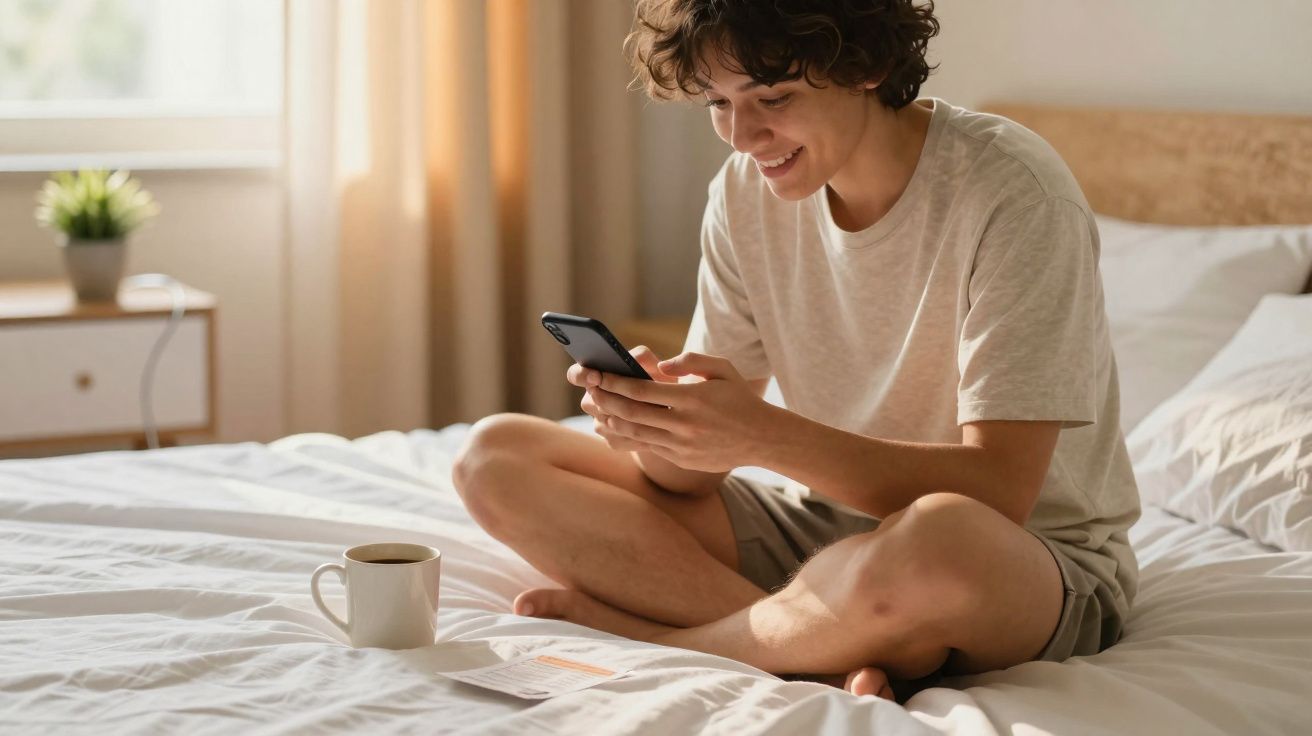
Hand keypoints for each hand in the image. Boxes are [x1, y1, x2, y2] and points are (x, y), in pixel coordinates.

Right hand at [568, 345, 675, 452]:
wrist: (670, 412)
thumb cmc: (658, 381)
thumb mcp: (652, 365)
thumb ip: (641, 356)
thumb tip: (632, 359)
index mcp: (595, 377)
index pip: (576, 375)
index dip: (581, 376)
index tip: (595, 376)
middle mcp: (593, 401)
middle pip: (591, 403)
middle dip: (613, 400)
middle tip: (637, 398)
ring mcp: (600, 424)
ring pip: (606, 422)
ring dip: (628, 417)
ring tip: (652, 411)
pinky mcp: (613, 441)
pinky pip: (619, 438)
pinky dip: (637, 433)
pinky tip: (654, 427)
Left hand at [579, 351, 778, 471]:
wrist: (761, 439)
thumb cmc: (739, 399)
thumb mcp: (723, 369)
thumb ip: (692, 360)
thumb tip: (661, 366)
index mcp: (693, 398)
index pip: (643, 390)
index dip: (616, 382)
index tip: (599, 374)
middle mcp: (685, 424)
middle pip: (633, 413)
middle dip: (607, 400)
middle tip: (590, 390)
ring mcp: (682, 445)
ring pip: (637, 433)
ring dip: (613, 421)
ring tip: (599, 409)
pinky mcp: (682, 459)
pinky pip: (649, 447)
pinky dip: (629, 437)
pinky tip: (618, 427)